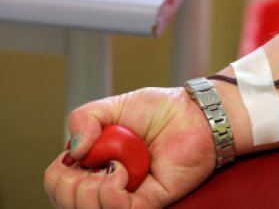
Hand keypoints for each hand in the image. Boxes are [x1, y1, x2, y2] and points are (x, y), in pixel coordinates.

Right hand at [44, 87, 214, 207]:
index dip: (58, 175)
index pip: (58, 185)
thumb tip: (73, 152)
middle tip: (91, 162)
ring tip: (112, 166)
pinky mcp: (149, 202)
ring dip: (88, 190)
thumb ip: (83, 120)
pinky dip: (110, 192)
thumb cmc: (160, 110)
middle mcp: (108, 183)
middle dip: (67, 185)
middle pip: (67, 203)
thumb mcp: (111, 106)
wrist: (194, 113)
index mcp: (95, 163)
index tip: (74, 156)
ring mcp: (128, 194)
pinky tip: (120, 172)